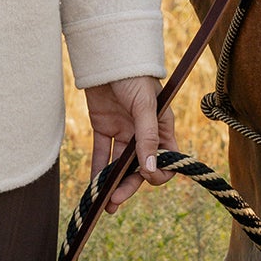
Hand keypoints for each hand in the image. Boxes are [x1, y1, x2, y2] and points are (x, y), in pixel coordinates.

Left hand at [85, 75, 172, 211]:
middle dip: (130, 186)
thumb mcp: (145, 106)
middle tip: (115, 201)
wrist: (108, 56)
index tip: (146, 176)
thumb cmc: (134, 77)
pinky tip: (94, 186)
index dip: (158, 173)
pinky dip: (98, 170)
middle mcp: (144, 134)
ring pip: (120, 165)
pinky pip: (102, 154)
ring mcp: (123, 132)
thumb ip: (147, 137)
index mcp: (162, 129)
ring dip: (113, 184)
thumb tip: (151, 169)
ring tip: (104, 203)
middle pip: (140, 168)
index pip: (167, 161)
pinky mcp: (104, 128)